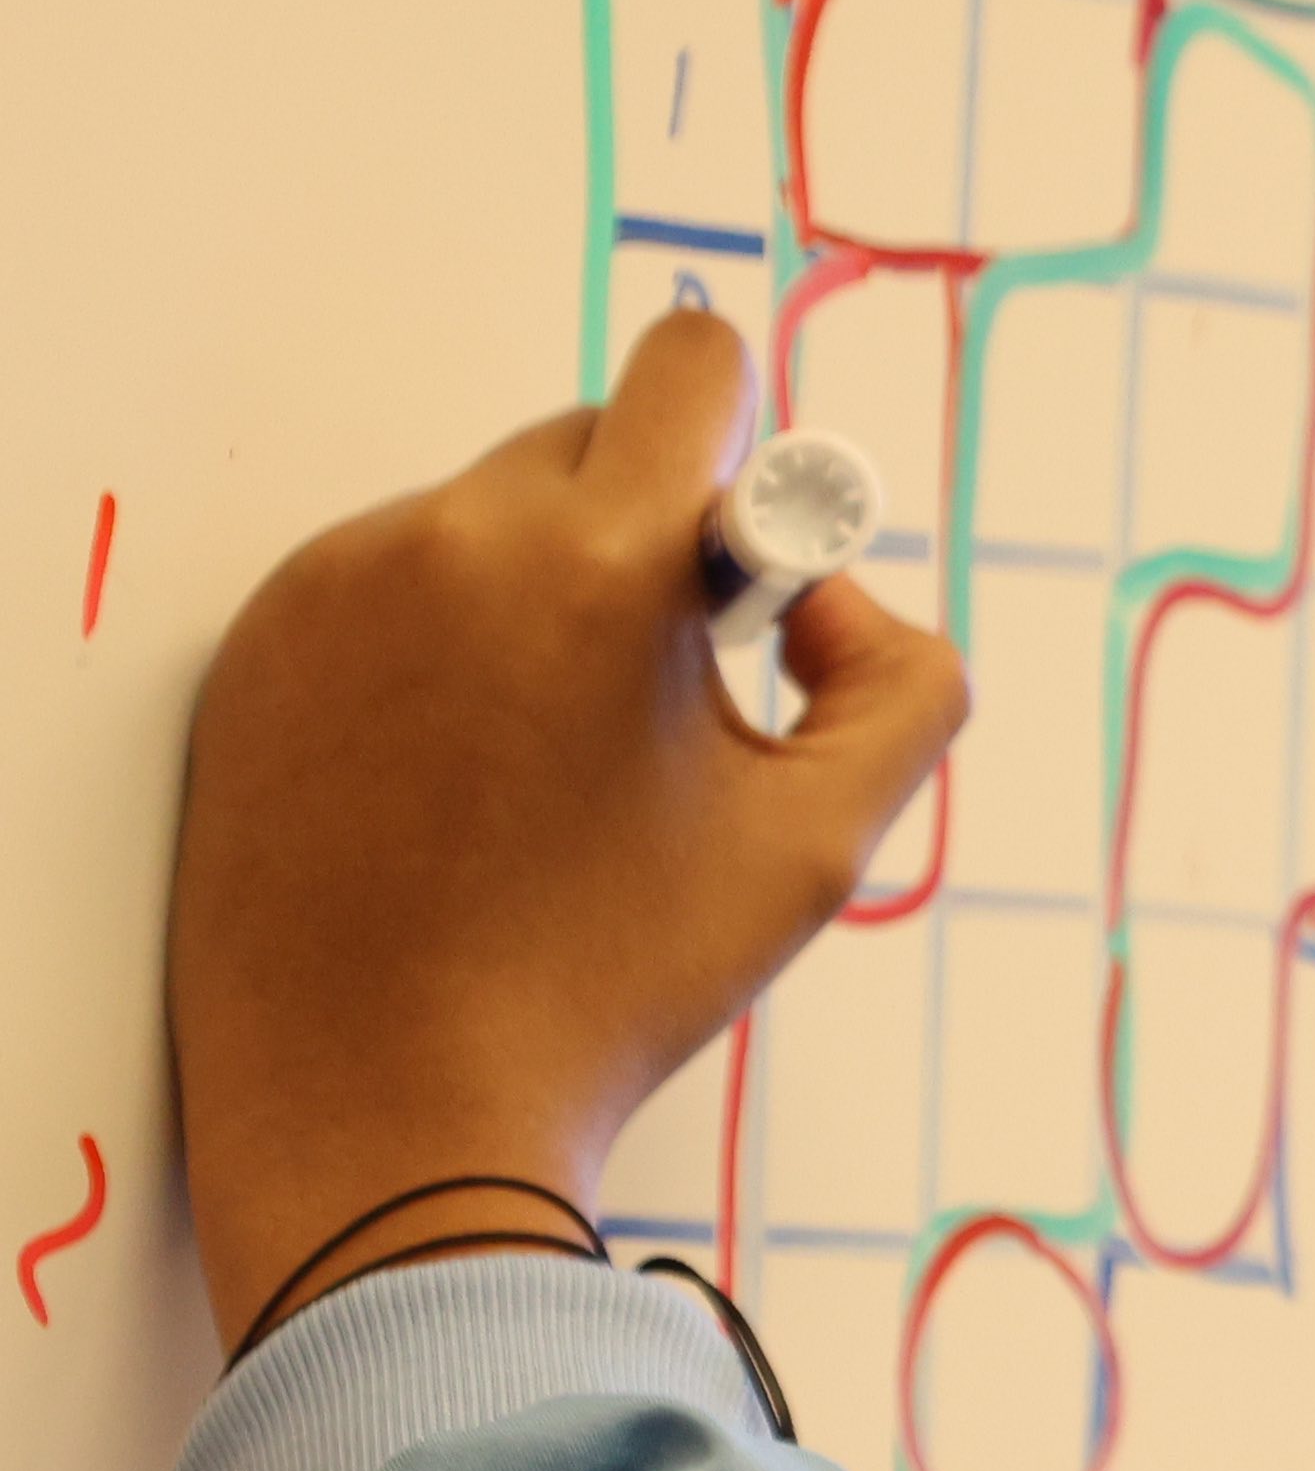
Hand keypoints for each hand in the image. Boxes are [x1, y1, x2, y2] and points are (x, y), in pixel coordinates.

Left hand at [169, 311, 966, 1355]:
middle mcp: (450, 542)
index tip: (748, 572)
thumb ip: (902, 678)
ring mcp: (333, 589)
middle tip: (660, 698)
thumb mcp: (828, 838)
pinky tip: (456, 778)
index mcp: (598, 563)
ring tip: (544, 764)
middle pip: (592, 443)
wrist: (385, 1105)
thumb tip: (830, 600)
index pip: (689, 364)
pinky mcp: (256, 645)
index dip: (751, 455)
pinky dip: (440, 649)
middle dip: (648, 540)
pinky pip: (388, 586)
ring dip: (541, 595)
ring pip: (488, 519)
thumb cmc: (610, 977)